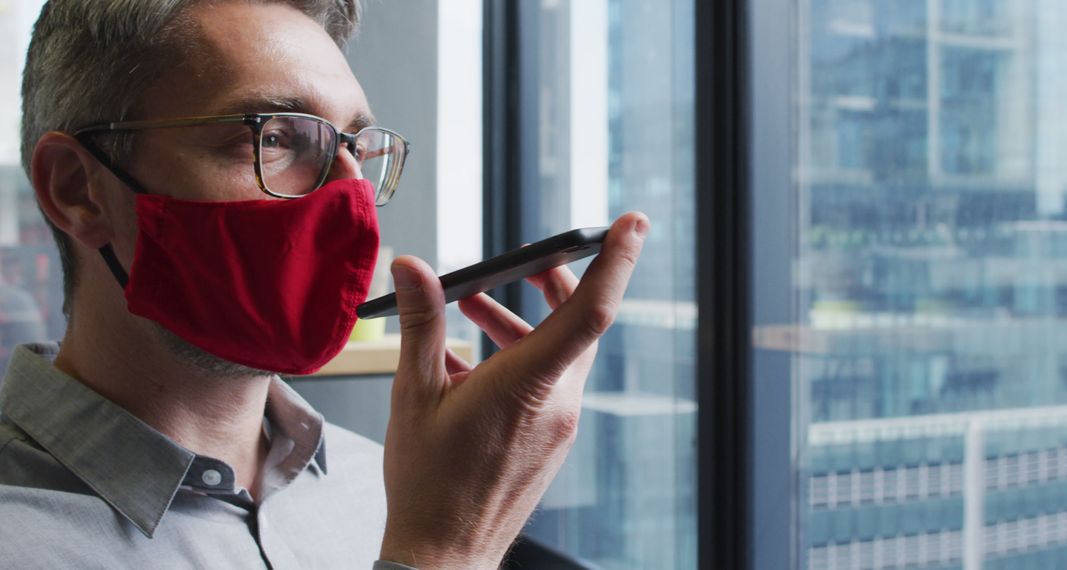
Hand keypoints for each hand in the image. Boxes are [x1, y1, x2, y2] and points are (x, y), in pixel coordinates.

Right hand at [379, 212, 648, 568]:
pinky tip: (469, 366)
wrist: (442, 555)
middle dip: (554, 284)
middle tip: (529, 262)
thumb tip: (413, 268)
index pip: (590, 310)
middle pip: (577, 324)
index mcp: (528, 385)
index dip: (615, 261)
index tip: (633, 224)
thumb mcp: (414, 395)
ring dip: (521, 324)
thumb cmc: (428, 483)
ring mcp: (558, 427)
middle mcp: (556, 404)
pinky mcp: (550, 442)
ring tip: (471, 310)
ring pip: (557, 354)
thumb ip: (422, 325)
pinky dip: (519, 360)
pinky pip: (547, 385)